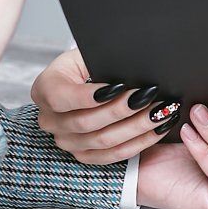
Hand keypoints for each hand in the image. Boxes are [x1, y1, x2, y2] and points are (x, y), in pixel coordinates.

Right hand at [29, 47, 174, 164]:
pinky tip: (160, 127)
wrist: (85, 80)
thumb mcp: (89, 53)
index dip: (90, 96)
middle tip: (152, 95)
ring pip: (103, 141)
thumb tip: (132, 64)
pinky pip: (113, 155)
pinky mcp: (84, 155)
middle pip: (85, 122)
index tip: (121, 86)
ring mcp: (66, 141)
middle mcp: (50, 119)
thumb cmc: (89, 63)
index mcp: (45, 89)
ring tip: (162, 110)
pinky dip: (140, 142)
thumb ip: (103, 60)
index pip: (61, 97)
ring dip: (137, 127)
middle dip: (123, 109)